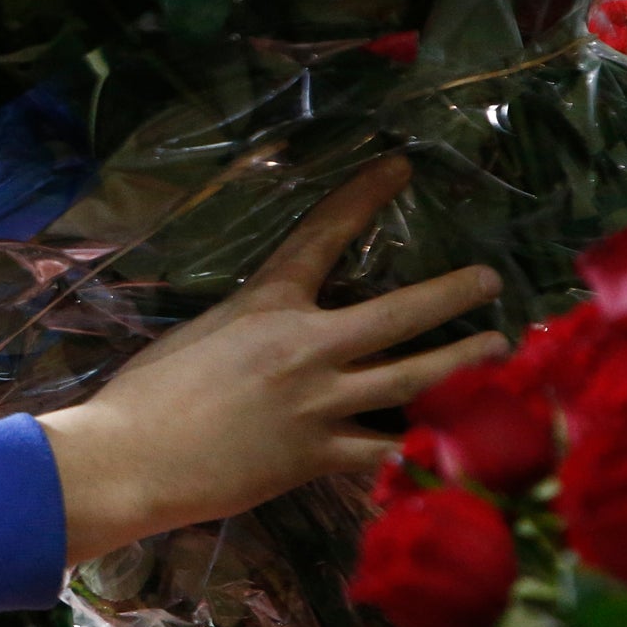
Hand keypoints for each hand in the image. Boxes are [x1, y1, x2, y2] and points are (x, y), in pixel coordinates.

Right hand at [37, 156, 506, 564]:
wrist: (131, 457)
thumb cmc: (143, 393)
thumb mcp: (198, 335)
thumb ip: (247, 329)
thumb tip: (273, 334)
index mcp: (265, 305)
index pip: (323, 235)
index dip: (364, 197)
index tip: (398, 169)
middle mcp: (305, 346)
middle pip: (400, 312)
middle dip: (452, 294)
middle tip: (488, 281)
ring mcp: (319, 403)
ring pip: (413, 378)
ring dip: (462, 362)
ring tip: (495, 349)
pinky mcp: (317, 456)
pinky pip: (385, 450)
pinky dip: (418, 446)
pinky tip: (450, 440)